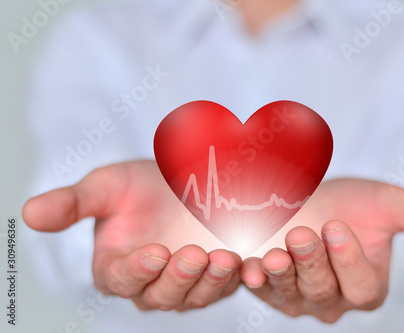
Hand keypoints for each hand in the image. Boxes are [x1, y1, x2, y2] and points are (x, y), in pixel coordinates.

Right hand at [22, 161, 241, 310]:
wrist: (182, 181)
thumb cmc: (140, 186)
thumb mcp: (107, 186)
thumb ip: (74, 203)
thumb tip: (29, 213)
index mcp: (118, 267)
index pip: (121, 279)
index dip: (136, 270)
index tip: (152, 252)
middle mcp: (152, 283)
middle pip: (161, 294)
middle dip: (178, 277)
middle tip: (193, 254)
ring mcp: (187, 283)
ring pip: (196, 295)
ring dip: (210, 280)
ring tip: (224, 257)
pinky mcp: (216, 277)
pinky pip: (227, 285)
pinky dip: (238, 278)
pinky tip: (249, 263)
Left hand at [240, 179, 403, 322]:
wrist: (310, 199)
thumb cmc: (350, 204)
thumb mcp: (388, 206)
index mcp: (366, 287)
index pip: (361, 285)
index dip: (348, 259)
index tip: (337, 226)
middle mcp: (332, 300)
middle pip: (323, 290)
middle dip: (312, 261)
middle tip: (303, 232)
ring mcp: (297, 297)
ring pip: (291, 291)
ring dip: (281, 272)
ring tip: (272, 252)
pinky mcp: (267, 287)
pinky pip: (259, 289)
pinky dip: (251, 279)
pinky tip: (244, 265)